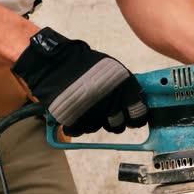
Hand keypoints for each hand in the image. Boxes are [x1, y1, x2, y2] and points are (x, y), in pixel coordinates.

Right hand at [12, 27, 147, 136]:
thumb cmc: (87, 65)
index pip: (138, 115)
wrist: (55, 62)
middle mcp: (111, 103)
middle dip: (112, 121)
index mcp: (124, 88)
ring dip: (93, 120)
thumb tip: (138, 107)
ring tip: (85, 104)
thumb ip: (127, 89)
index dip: (134, 118)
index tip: (129, 117)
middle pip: (118, 126)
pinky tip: (74, 109)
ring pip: (97, 128)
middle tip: (104, 110)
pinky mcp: (73, 121)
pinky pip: (79, 130)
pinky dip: (76, 123)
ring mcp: (92, 114)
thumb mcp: (113, 70)